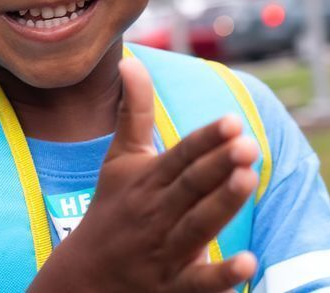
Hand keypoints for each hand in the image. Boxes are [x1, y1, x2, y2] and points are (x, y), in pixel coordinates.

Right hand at [30, 57, 258, 292]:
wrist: (80, 282)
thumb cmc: (110, 213)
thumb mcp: (119, 161)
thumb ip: (132, 112)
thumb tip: (130, 60)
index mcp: (146, 182)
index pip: (179, 157)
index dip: (205, 140)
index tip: (232, 121)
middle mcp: (155, 214)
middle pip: (190, 187)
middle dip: (218, 165)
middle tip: (248, 144)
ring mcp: (164, 252)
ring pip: (196, 226)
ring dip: (222, 205)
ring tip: (248, 180)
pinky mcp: (173, 288)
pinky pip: (199, 283)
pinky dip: (222, 275)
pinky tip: (249, 262)